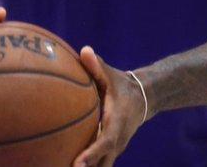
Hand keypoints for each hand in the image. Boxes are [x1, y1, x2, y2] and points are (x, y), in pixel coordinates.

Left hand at [73, 46, 150, 166]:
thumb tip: (84, 50)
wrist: (144, 99)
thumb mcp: (111, 75)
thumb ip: (97, 65)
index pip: (105, 142)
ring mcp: (114, 150)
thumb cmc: (121, 86)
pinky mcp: (109, 152)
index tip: (77, 164)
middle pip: (102, 165)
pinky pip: (97, 164)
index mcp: (117, 124)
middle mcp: (117, 141)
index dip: (92, 154)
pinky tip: (63, 165)